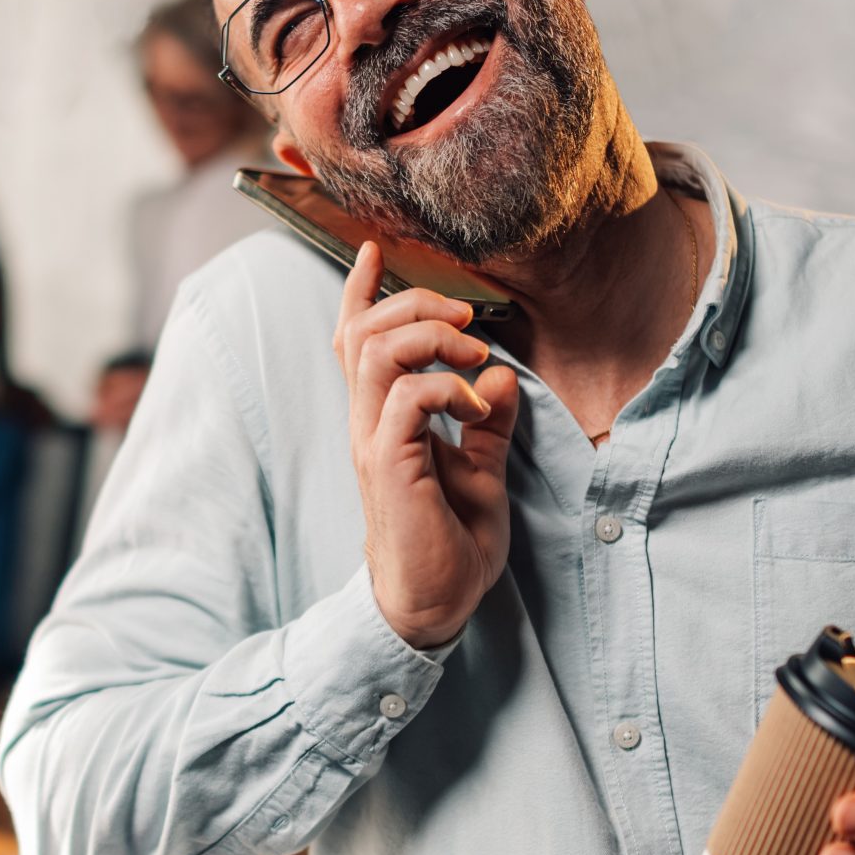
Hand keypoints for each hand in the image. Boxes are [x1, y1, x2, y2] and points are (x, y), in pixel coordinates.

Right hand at [334, 241, 521, 647]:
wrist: (434, 603)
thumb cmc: (451, 543)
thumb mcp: (481, 470)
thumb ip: (486, 423)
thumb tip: (501, 375)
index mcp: (381, 418)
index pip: (354, 341)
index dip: (361, 291)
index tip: (375, 251)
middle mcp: (367, 423)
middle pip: (365, 331)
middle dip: (416, 304)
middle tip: (467, 319)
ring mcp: (373, 442)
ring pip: (379, 352)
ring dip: (433, 338)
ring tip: (474, 356)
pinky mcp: (389, 464)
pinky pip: (407, 398)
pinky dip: (447, 387)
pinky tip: (477, 408)